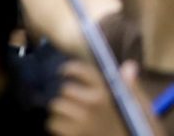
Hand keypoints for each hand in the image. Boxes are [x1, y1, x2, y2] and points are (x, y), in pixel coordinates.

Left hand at [48, 60, 164, 135]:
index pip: (82, 71)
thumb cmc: (138, 132)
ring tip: (72, 117)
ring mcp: (81, 121)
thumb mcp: (141, 111)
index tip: (65, 71)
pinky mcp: (73, 135)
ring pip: (57, 106)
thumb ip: (132, 89)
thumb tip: (128, 66)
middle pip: (65, 89)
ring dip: (61, 111)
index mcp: (107, 94)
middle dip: (68, 96)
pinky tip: (70, 130)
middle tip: (74, 103)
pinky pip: (54, 123)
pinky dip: (59, 127)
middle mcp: (92, 104)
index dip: (71, 69)